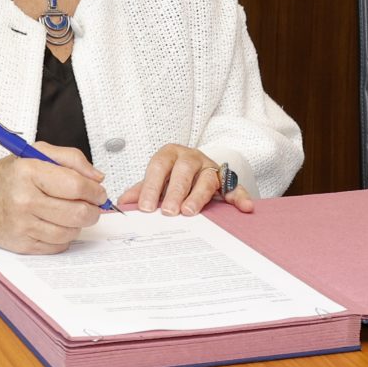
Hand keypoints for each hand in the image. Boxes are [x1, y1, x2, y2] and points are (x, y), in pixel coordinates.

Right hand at [0, 144, 104, 252]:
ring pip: (70, 232)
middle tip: (92, 205)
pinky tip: (56, 224)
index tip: (98, 191)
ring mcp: (22, 225)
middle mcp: (24, 200)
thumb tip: (97, 178)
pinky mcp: (22, 245)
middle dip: (93, 210)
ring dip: (79, 224)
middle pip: (77, 213)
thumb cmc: (8, 177)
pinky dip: (64, 236)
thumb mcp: (36, 153)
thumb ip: (71, 159)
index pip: (76, 185)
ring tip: (72, 213)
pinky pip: (57, 246)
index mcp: (28, 172)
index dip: (95, 191)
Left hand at [116, 145, 252, 214]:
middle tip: (168, 211)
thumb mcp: (156, 180)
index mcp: (170, 154)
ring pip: (206, 179)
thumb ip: (141, 189)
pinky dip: (240, 196)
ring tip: (190, 212)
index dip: (150, 186)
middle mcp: (191, 157)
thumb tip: (123, 203)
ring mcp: (210, 167)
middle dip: (175, 192)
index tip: (144, 207)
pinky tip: (245, 207)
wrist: (197, 167)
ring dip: (198, 196)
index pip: (158, 167)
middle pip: (184, 171)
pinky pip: (235, 187)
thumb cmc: (173, 176)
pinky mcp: (227, 179)